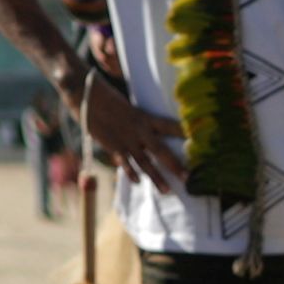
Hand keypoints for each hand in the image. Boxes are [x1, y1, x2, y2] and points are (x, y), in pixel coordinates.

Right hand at [76, 77, 191, 194]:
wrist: (84, 92)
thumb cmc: (105, 96)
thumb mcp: (126, 106)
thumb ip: (137, 120)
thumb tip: (147, 129)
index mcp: (143, 116)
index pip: (169, 125)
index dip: (183, 133)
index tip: (199, 141)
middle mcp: (138, 129)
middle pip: (161, 150)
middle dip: (175, 165)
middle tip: (189, 178)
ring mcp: (125, 139)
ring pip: (144, 162)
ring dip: (156, 177)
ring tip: (167, 191)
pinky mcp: (112, 144)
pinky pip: (124, 162)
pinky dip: (130, 172)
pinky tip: (138, 182)